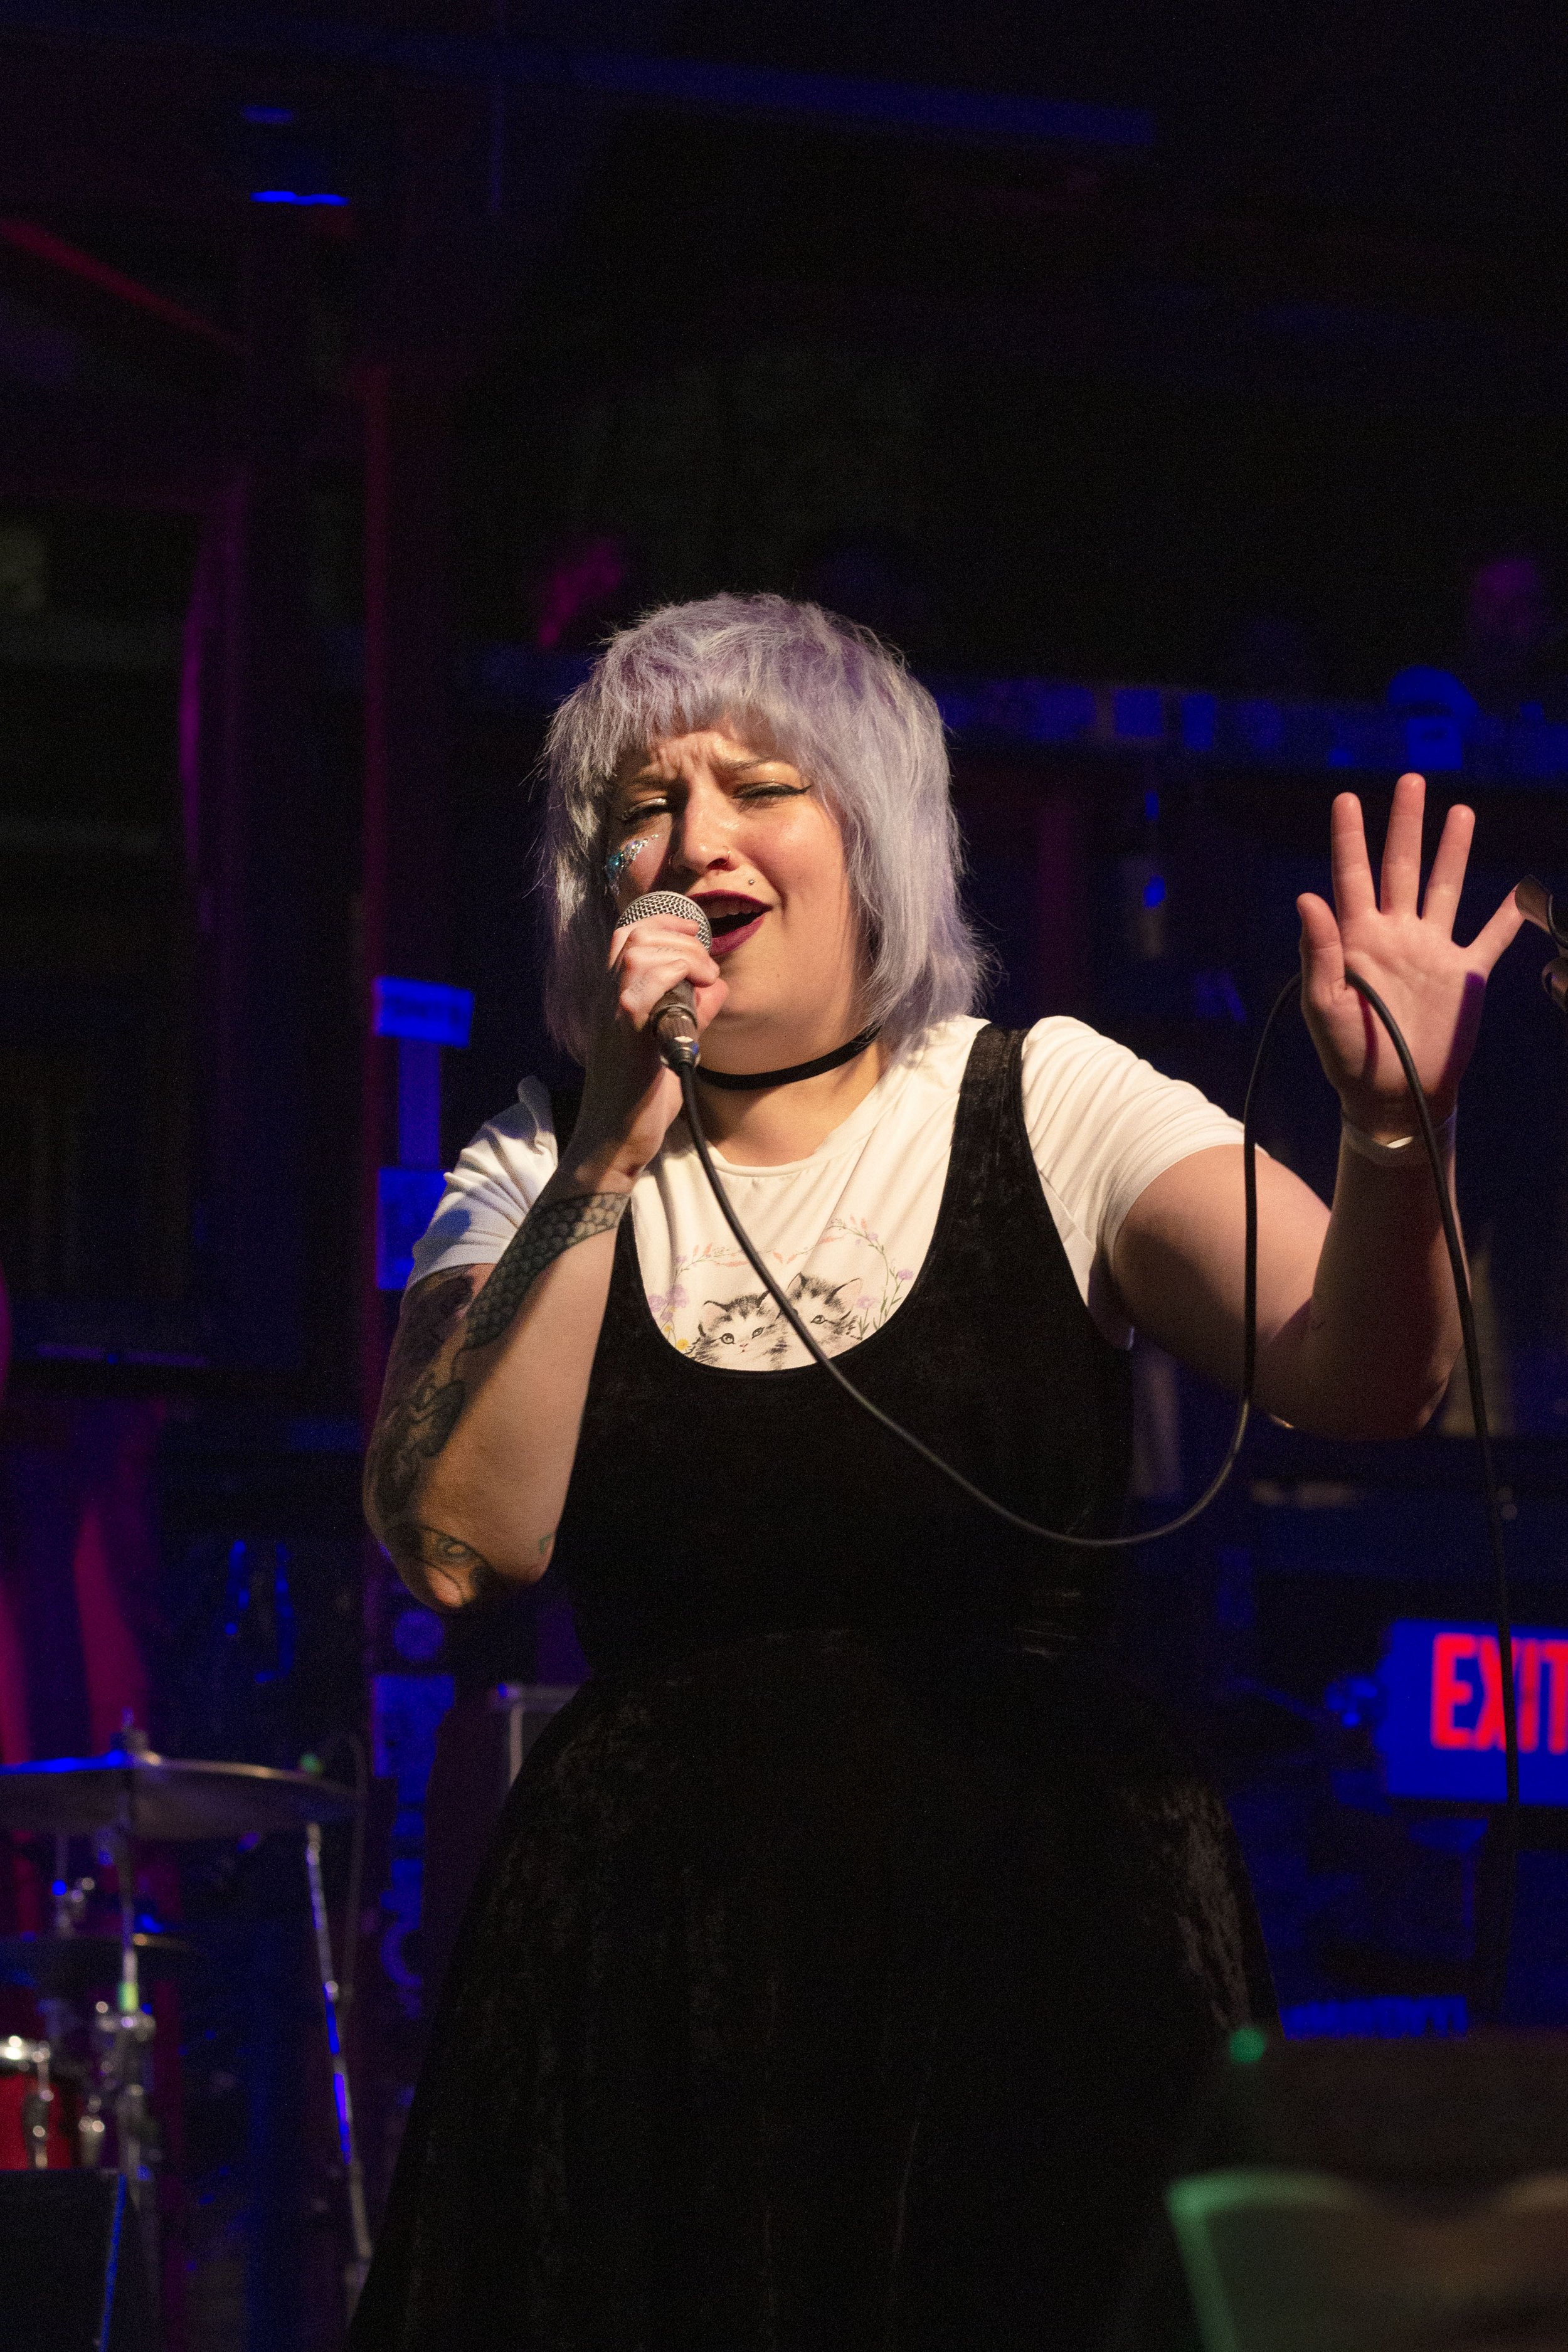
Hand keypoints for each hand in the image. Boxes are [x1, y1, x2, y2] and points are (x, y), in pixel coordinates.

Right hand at [571, 915, 725, 1179]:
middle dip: (678, 934)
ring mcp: (611, 1015)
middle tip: (705, 963)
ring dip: (681, 953)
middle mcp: (605, 1000)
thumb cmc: (641, 1098)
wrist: (615, 1140)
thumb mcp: (671, 1044)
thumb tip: (715, 986)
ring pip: (636, 952)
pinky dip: (678, 974)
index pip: (626, 936)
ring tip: (704, 976)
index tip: (695, 936)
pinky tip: (700, 991)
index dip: (662, 922)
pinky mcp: (625, 1035)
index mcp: (611, 998)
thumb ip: (691, 1013)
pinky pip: (642, 985)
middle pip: (633, 935)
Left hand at [1297, 772, 1523, 1139]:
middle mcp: (1396, 935)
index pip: (1352, 876)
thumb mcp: (1322, 1007)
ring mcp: (1431, 952)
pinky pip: (1489, 941)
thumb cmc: (1348, 1056)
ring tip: (1459, 811)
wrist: (1394, 1096)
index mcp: (1358, 939)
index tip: (1347, 799)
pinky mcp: (1464, 977)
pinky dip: (1506, 919)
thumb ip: (1319, 953)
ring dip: (1453, 851)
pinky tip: (1519, 894)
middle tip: (1412, 780)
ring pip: (1445, 888)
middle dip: (1406, 824)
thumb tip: (1306, 897)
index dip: (1350, 837)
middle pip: (1401, 867)